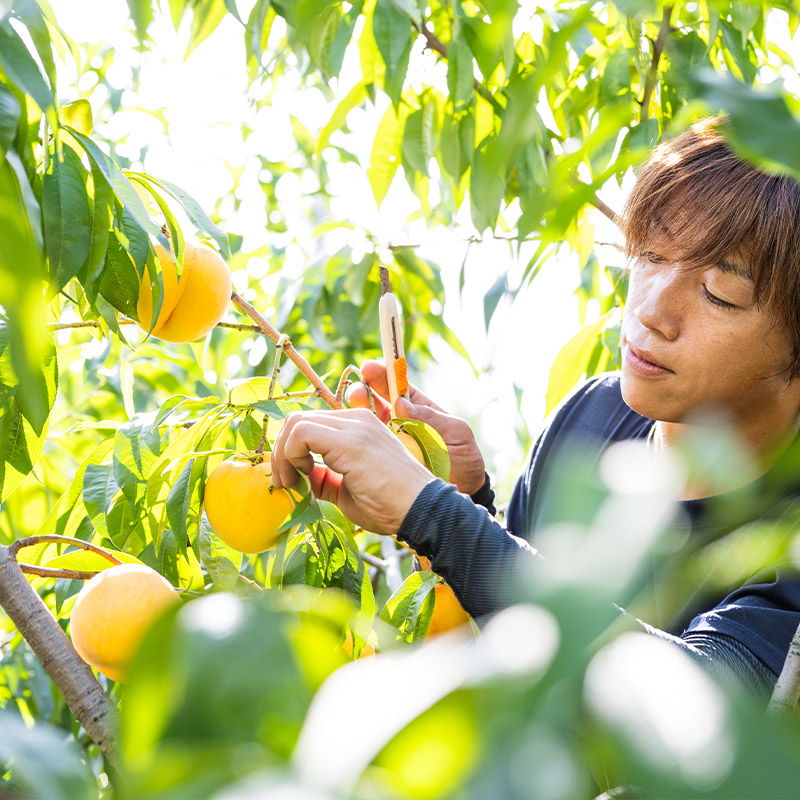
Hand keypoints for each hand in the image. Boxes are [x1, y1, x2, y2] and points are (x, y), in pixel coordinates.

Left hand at [270, 408, 434, 534]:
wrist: (422, 512)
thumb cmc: (390, 506)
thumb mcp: (347, 490)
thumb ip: (324, 478)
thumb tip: (299, 478)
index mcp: (358, 427)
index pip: (310, 423)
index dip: (291, 449)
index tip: (291, 479)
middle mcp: (356, 419)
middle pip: (298, 419)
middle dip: (280, 451)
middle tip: (284, 483)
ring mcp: (354, 427)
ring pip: (296, 422)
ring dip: (282, 455)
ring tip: (290, 484)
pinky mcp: (350, 440)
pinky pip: (302, 433)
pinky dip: (290, 455)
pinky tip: (302, 478)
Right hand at [345, 360, 486, 495]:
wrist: (457, 498)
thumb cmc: (463, 463)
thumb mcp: (456, 436)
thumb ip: (433, 419)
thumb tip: (402, 403)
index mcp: (417, 410)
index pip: (395, 387)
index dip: (381, 375)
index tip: (369, 368)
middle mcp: (397, 422)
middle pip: (372, 402)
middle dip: (361, 394)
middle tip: (355, 394)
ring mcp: (385, 441)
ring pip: (360, 423)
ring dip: (350, 415)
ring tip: (346, 410)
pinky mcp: (375, 461)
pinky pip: (358, 448)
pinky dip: (346, 441)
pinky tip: (338, 436)